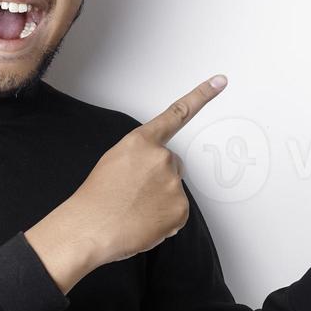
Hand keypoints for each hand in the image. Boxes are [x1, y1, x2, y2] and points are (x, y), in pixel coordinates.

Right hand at [25, 75, 226, 289]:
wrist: (89, 229)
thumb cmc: (95, 199)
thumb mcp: (113, 162)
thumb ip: (140, 158)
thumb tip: (154, 174)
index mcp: (141, 142)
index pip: (176, 114)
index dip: (201, 96)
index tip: (220, 82)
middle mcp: (162, 157)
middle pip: (174, 165)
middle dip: (160, 178)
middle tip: (134, 194)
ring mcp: (173, 183)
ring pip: (174, 190)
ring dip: (160, 200)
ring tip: (133, 210)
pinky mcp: (181, 209)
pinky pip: (177, 212)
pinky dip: (164, 219)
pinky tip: (143, 221)